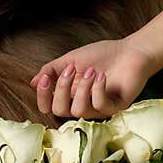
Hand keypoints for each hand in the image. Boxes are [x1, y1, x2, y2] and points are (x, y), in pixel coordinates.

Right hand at [29, 37, 158, 118]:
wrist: (130, 51)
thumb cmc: (102, 55)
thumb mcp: (71, 59)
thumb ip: (51, 70)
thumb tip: (32, 82)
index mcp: (69, 94)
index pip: (48, 106)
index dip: (42, 96)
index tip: (44, 79)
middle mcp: (81, 104)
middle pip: (58, 111)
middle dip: (60, 89)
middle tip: (70, 70)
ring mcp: (98, 108)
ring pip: (78, 110)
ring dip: (82, 87)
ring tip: (91, 71)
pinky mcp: (115, 108)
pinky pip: (99, 106)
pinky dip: (98, 89)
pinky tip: (102, 76)